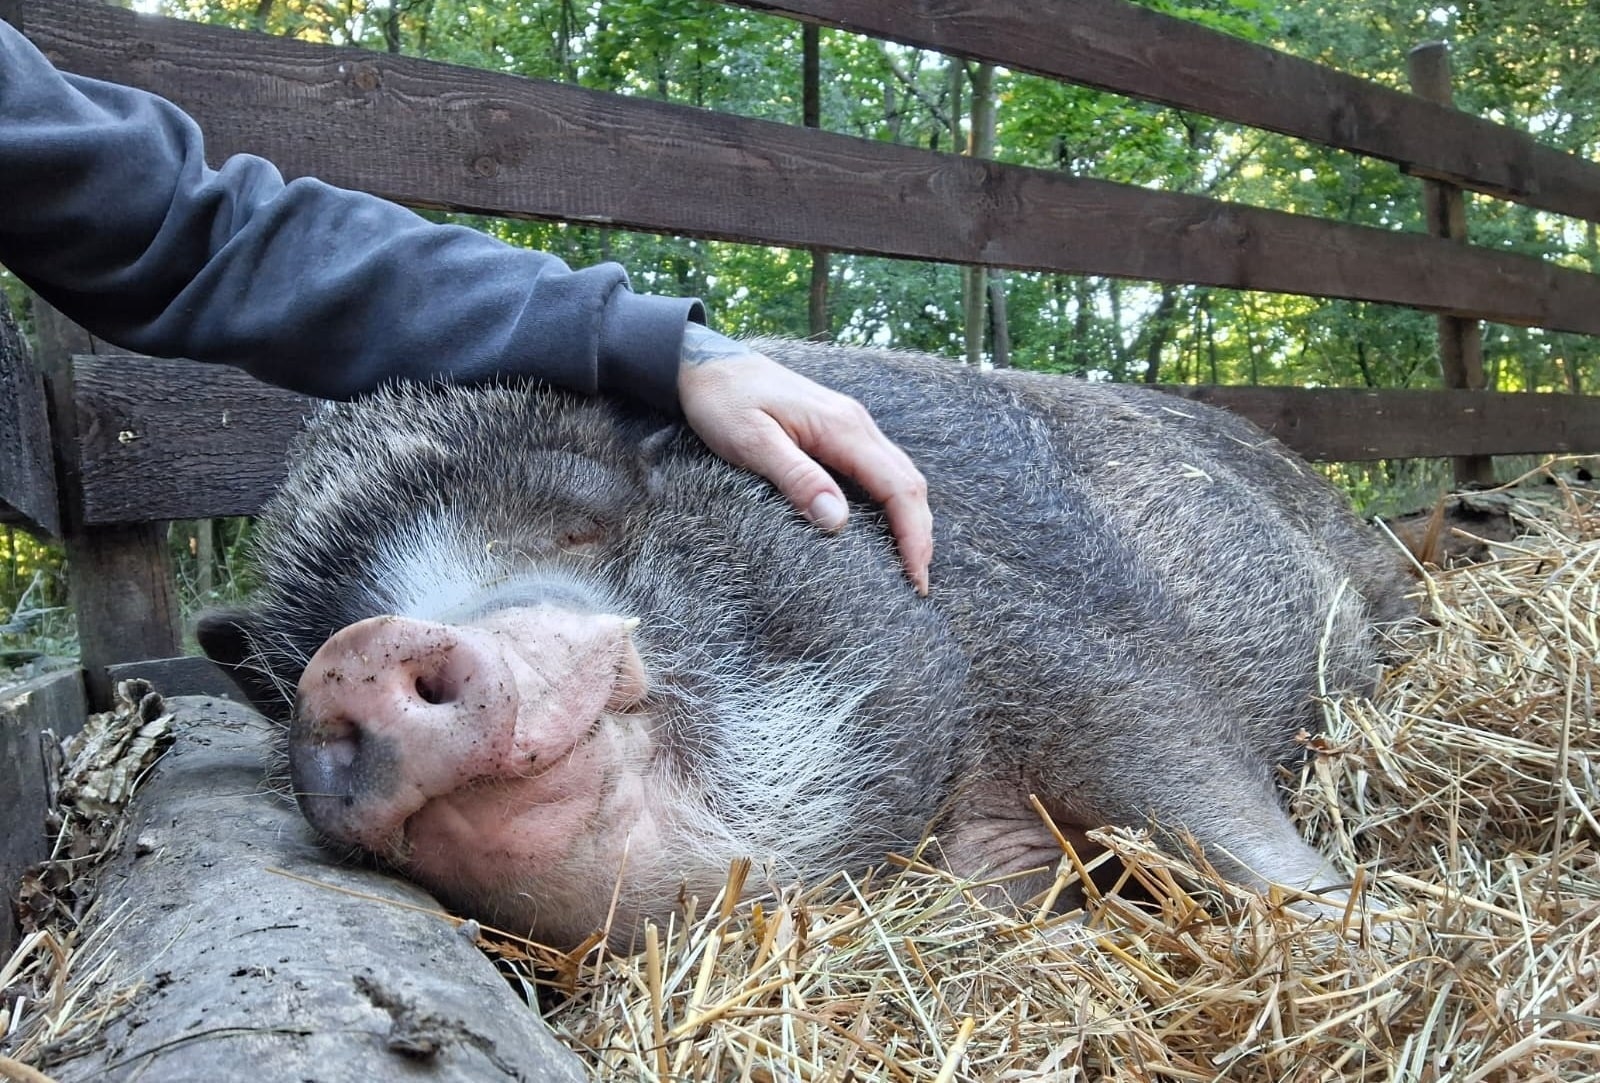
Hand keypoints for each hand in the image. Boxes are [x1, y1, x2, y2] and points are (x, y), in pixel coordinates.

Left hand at [676, 326, 932, 594]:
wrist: (705, 364)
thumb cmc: (723, 401)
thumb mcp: (751, 442)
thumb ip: (796, 478)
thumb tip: (837, 521)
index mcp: (842, 427)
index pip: (897, 486)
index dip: (912, 534)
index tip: (914, 577)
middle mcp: (856, 424)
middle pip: (908, 482)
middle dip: (920, 534)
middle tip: (917, 583)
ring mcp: (850, 425)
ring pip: (899, 474)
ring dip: (910, 519)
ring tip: (906, 563)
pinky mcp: (837, 430)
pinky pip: (879, 469)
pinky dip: (892, 501)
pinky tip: (883, 526)